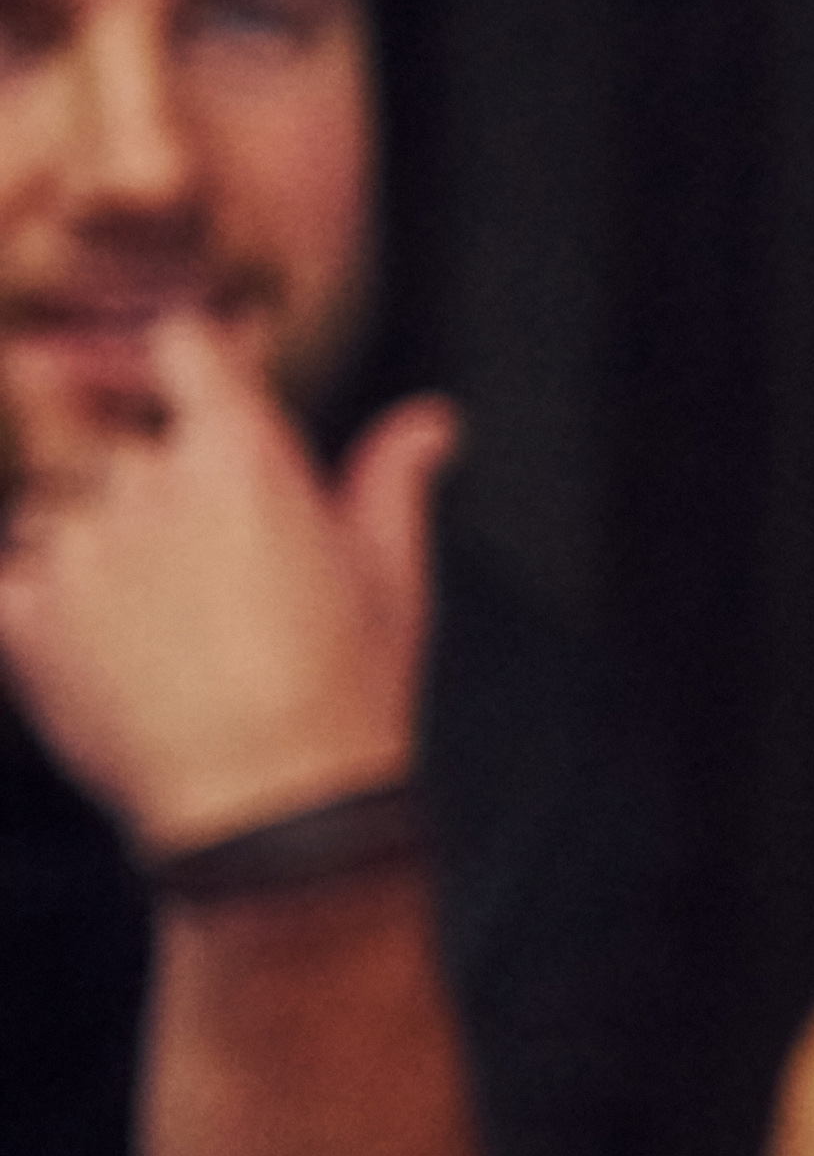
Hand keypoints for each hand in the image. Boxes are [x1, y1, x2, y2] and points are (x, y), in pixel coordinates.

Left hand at [0, 309, 441, 852]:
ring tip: (156, 627)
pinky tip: (103, 651)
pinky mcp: (25, 614)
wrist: (266, 809)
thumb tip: (431, 422)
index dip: (190, 365)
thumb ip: (392, 483)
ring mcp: (77, 547)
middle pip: (125, 445)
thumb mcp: (392, 581)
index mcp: (243, 458)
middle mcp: (148, 484)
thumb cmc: (345, 695)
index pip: (183, 347)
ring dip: (93, 546)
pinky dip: (44, 602)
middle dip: (156, 492)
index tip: (199, 391)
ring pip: (60, 508)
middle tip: (204, 574)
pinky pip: (18, 577)